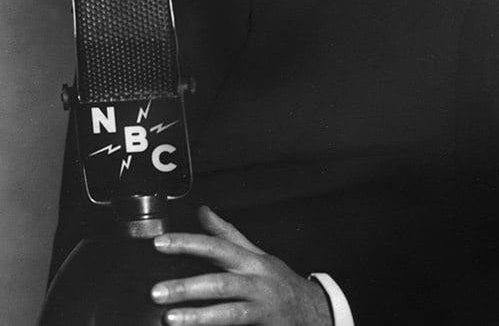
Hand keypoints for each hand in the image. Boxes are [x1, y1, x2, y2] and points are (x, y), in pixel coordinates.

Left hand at [150, 205, 332, 324]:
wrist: (314, 310)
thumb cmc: (279, 281)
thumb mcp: (255, 253)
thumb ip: (227, 234)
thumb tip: (202, 212)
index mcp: (250, 260)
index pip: (215, 245)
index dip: (187, 243)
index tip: (160, 243)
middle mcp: (256, 281)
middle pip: (219, 281)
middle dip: (186, 286)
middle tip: (156, 291)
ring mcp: (261, 306)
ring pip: (229, 311)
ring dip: (198, 315)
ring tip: (169, 318)